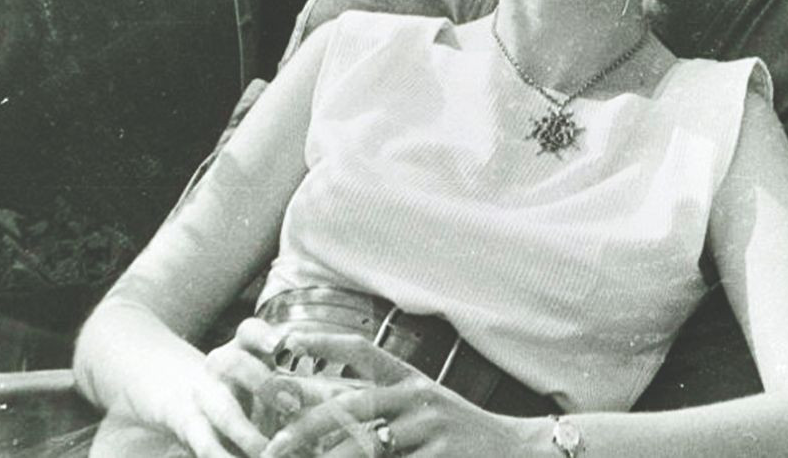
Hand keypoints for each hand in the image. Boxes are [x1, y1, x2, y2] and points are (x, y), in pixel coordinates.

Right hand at [161, 318, 284, 457]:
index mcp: (244, 346)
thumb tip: (335, 406)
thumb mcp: (271, 375)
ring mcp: (203, 395)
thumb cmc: (252, 386)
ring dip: (248, 433)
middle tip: (292, 404)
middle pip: (235, 364)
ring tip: (268, 452)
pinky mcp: (191, 426)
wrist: (194, 398)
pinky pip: (207, 444)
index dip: (264, 336)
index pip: (250, 331)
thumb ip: (298, 385)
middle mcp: (220, 364)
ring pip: (223, 411)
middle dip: (264, 384)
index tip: (284, 345)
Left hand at [261, 333, 529, 457]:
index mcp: (410, 380)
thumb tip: (328, 411)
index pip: (362, 352)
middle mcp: (418, 397)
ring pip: (366, 446)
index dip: (324, 344)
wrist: (516, 451)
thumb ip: (383, 406)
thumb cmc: (459, 432)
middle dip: (306, 425)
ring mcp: (431, 427)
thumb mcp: (425, 407)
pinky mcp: (440, 455)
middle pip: (352, 405)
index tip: (285, 341)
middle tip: (272, 445)